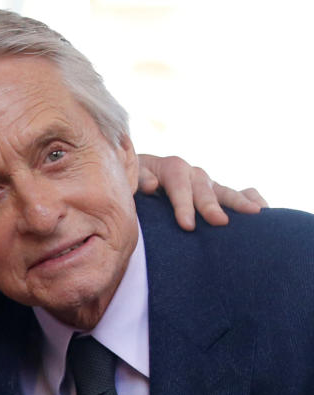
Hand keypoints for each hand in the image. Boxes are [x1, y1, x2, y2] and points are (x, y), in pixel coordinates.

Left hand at [137, 154, 267, 229]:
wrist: (137, 175)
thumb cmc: (131, 181)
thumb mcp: (130, 176)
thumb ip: (138, 180)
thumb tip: (150, 186)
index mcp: (170, 167)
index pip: (179, 185)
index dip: (184, 205)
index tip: (188, 226)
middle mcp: (192, 173)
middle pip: (204, 189)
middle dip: (212, 206)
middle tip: (220, 222)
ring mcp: (206, 183)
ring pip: (223, 191)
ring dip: (238, 202)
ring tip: (256, 213)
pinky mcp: (214, 192)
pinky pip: (237, 192)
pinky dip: (250, 198)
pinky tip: (264, 211)